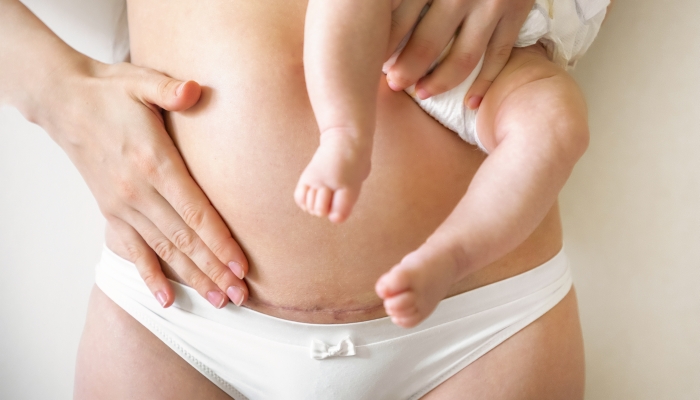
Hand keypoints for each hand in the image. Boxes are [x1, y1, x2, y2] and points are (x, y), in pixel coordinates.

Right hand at [39, 59, 248, 308]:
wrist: (64, 102)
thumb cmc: (110, 92)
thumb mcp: (142, 82)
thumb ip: (170, 90)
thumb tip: (194, 90)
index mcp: (154, 163)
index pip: (195, 212)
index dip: (220, 242)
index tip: (241, 266)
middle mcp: (138, 192)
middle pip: (185, 240)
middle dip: (215, 270)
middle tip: (240, 295)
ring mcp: (122, 205)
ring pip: (164, 250)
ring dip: (192, 278)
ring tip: (218, 301)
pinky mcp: (110, 211)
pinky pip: (132, 250)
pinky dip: (150, 275)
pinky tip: (166, 298)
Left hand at [385, 0, 534, 108]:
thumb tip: (375, 11)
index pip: (400, 18)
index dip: (384, 44)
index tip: (374, 59)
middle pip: (427, 42)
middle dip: (406, 68)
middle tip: (393, 84)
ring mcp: (492, 3)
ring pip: (463, 57)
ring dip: (440, 81)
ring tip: (422, 93)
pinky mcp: (517, 10)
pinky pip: (499, 55)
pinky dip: (485, 83)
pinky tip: (471, 103)